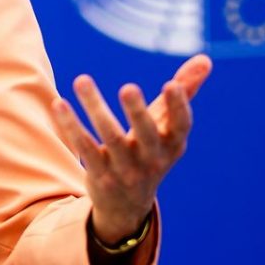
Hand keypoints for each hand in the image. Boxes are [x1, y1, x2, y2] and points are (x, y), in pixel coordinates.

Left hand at [50, 54, 211, 241]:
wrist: (128, 205)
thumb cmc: (151, 151)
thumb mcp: (168, 127)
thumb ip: (185, 92)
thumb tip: (205, 58)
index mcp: (172, 145)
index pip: (181, 126)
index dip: (178, 107)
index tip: (171, 84)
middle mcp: (151, 159)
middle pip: (146, 134)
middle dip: (137, 111)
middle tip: (127, 87)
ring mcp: (125, 170)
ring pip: (110, 137)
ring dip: (95, 107)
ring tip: (81, 79)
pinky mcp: (99, 175)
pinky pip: (84, 147)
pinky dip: (71, 126)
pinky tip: (59, 103)